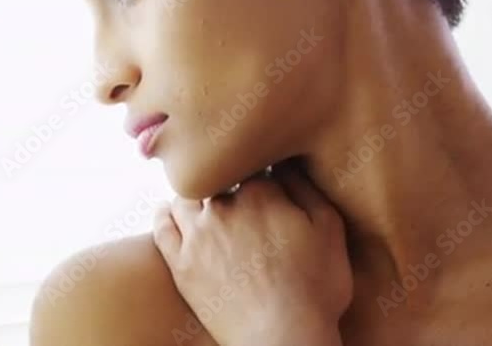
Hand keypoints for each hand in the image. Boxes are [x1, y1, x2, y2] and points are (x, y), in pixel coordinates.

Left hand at [152, 163, 351, 345]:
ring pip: (186, 196)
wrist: (281, 336)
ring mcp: (197, 233)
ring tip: (203, 202)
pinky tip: (169, 211)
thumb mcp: (330, 229)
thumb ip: (306, 188)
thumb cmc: (315, 288)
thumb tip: (286, 163)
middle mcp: (223, 206)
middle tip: (234, 194)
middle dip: (226, 182)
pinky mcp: (180, 262)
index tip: (264, 184)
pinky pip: (161, 225)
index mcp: (261, 193)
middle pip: (218, 178)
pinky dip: (164, 213)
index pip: (253, 166)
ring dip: (195, 195)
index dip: (260, 174)